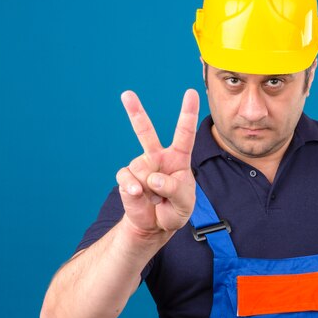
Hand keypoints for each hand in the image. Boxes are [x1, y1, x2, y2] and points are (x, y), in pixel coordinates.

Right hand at [116, 89, 199, 236]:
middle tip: (126, 94)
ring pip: (142, 169)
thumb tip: (152, 178)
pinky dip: (134, 189)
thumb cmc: (175, 208)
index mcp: (178, 157)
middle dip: (135, 112)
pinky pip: (127, 179)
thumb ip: (174, 189)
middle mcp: (157, 157)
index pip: (185, 133)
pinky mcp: (127, 177)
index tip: (191, 92)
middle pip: (145, 131)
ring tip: (156, 199)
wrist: (156, 225)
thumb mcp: (184, 202)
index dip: (188, 112)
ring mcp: (141, 166)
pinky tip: (139, 196)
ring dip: (151, 189)